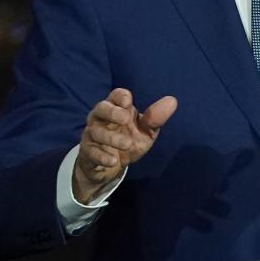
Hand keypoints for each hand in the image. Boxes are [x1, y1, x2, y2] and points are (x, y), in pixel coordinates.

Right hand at [72, 88, 177, 203]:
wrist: (110, 164)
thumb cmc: (128, 140)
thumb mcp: (145, 131)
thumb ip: (155, 118)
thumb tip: (172, 101)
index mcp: (116, 109)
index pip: (116, 96)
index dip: (120, 96)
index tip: (128, 102)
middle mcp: (101, 118)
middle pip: (101, 108)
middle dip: (112, 112)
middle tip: (125, 119)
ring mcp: (92, 134)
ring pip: (95, 131)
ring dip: (111, 137)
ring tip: (127, 144)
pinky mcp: (87, 151)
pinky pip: (91, 152)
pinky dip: (102, 156)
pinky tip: (113, 161)